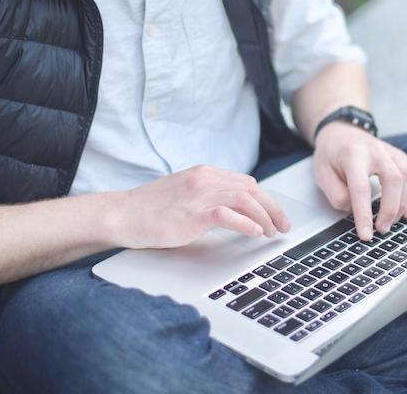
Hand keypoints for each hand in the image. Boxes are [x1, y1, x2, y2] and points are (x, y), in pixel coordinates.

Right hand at [107, 165, 290, 248]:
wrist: (122, 214)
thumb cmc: (152, 209)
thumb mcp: (186, 194)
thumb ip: (209, 195)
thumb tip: (237, 209)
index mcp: (205, 173)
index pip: (247, 183)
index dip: (266, 200)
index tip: (276, 216)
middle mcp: (205, 180)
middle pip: (252, 190)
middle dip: (273, 209)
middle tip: (284, 227)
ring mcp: (199, 195)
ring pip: (245, 200)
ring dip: (264, 217)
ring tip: (271, 232)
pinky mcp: (192, 214)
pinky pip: (227, 215)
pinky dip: (246, 223)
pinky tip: (255, 233)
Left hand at [313, 122, 406, 240]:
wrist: (340, 133)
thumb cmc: (331, 155)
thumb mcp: (322, 175)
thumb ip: (338, 195)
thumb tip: (356, 211)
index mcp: (353, 154)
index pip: (361, 188)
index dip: (364, 214)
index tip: (366, 234)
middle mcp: (375, 150)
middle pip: (393, 180)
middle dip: (390, 209)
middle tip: (382, 230)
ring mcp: (391, 151)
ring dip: (405, 204)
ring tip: (394, 222)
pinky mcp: (400, 156)